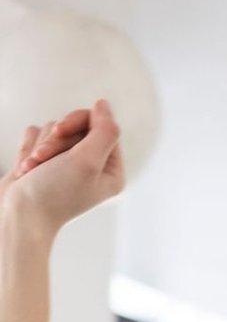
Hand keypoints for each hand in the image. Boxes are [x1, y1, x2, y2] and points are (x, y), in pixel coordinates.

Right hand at [0, 100, 124, 237]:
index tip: (63, 133)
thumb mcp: (87, 161)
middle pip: (77, 125)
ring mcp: (68, 163)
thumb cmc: (55, 194)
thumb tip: (104, 104)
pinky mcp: (45, 160)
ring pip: (54, 129)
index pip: (101, 125)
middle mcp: (92, 165)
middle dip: (56, 139)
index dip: (79, 122)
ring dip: (41, 147)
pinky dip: (29, 148)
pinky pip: (37, 134)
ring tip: (36, 170)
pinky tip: (28, 169)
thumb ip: (103, 131)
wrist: (21, 216)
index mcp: (111, 170)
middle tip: (46, 158)